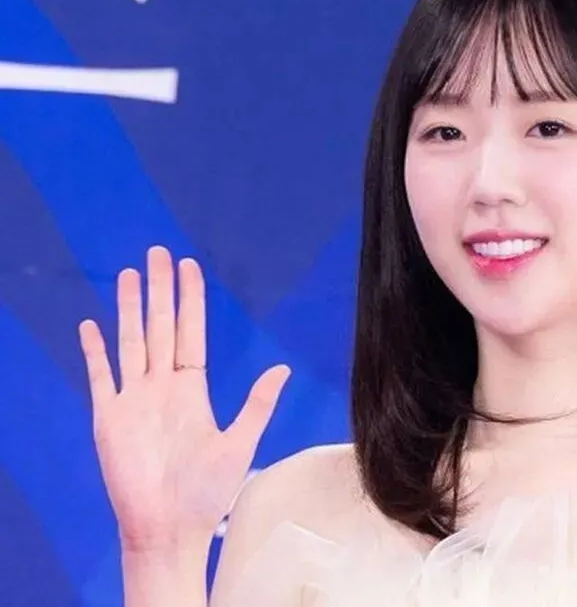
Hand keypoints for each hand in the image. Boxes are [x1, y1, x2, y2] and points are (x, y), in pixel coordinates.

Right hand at [79, 246, 290, 552]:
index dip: (190, 300)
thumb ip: (257, 404)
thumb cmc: (207, 491)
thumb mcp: (240, 442)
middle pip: (159, 327)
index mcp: (192, 389)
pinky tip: (91, 324)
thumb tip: (282, 368)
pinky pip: (100, 376)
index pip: (190, 332)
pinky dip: (95, 350)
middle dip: (159, 291)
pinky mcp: (109, 417)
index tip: (189, 268)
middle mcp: (162, 387)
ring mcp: (133, 399)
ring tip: (128, 274)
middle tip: (158, 253)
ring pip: (130, 342)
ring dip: (127, 309)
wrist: (170, 526)